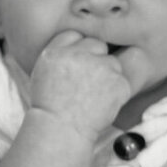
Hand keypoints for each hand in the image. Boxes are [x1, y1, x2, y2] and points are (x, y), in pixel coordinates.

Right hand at [29, 31, 148, 143]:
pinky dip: (117, 91)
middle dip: (95, 58)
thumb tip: (80, 38)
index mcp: (57, 50)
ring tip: (94, 96)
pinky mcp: (118, 82)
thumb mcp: (43, 70)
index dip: (79, 49)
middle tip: (87, 83)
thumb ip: (60, 50)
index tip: (77, 66)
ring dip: (108, 74)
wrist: (60, 131)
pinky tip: (102, 103)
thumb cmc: (50, 105)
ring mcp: (101, 67)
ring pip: (112, 61)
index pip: (76, 35)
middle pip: (97, 44)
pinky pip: (123, 79)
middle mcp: (79, 54)